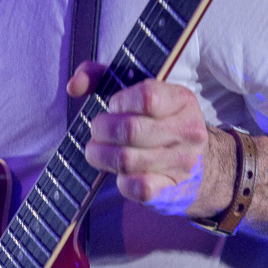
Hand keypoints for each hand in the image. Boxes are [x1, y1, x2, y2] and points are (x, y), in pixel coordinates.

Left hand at [67, 62, 234, 217]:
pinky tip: (120, 174)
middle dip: (102, 130)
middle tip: (97, 131)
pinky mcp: (172, 190)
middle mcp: (188, 131)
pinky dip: (121, 182)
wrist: (193, 162)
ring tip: (98, 151)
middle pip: (131, 130)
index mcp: (182, 100)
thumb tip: (74, 86)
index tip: (114, 106)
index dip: (120, 102)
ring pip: (127, 160)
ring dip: (102, 156)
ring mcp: (182, 162)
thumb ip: (101, 78)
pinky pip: (138, 188)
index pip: (147, 97)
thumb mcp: (136, 92)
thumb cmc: (155, 121)